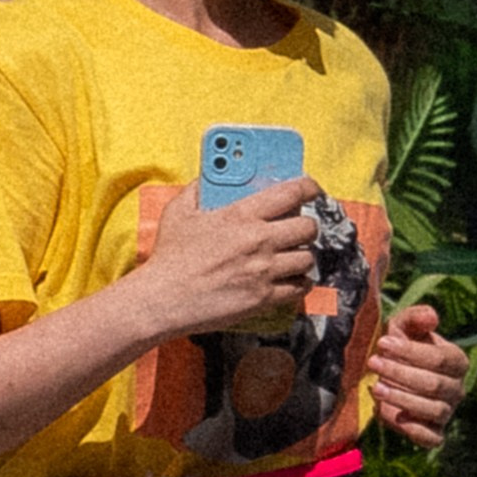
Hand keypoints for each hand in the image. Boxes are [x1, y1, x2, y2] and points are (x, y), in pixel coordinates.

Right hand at [139, 177, 318, 336]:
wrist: (164, 299)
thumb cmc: (170, 256)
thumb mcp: (179, 212)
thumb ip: (198, 190)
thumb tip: (209, 177)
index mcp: (241, 214)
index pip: (291, 192)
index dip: (309, 188)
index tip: (312, 190)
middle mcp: (259, 240)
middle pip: (308, 227)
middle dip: (307, 227)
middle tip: (298, 230)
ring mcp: (264, 270)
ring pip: (308, 259)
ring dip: (303, 257)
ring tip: (293, 257)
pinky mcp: (264, 297)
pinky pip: (299, 288)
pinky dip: (300, 284)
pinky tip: (291, 281)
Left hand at [367, 300, 465, 445]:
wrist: (389, 376)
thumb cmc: (398, 348)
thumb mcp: (404, 327)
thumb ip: (415, 318)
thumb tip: (432, 317)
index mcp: (457, 361)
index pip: (440, 358)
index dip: (411, 352)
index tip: (382, 343)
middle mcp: (457, 389)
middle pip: (434, 384)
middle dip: (401, 374)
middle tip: (373, 363)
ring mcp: (447, 413)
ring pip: (432, 410)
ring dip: (401, 399)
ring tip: (375, 388)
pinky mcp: (435, 434)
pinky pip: (431, 438)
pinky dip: (410, 429)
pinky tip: (385, 413)